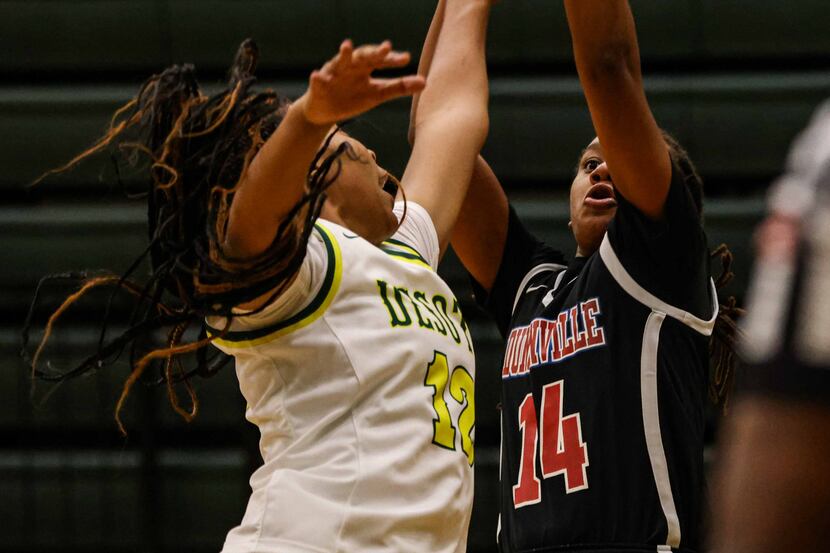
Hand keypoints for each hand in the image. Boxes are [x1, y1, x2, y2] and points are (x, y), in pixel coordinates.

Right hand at [300, 40, 425, 125]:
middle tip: (385, 48)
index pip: (381, 61)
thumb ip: (399, 87)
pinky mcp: (318, 85)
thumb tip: (425, 82)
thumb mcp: (377, 94)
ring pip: (338, 61)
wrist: (325, 111)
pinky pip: (317, 81)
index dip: (392, 59)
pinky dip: (317, 78)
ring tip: (346, 46)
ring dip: (343, 54)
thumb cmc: (353, 98)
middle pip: (363, 56)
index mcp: (366, 68)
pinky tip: (317, 76)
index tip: (406, 59)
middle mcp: (351, 67)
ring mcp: (334, 74)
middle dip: (373, 52)